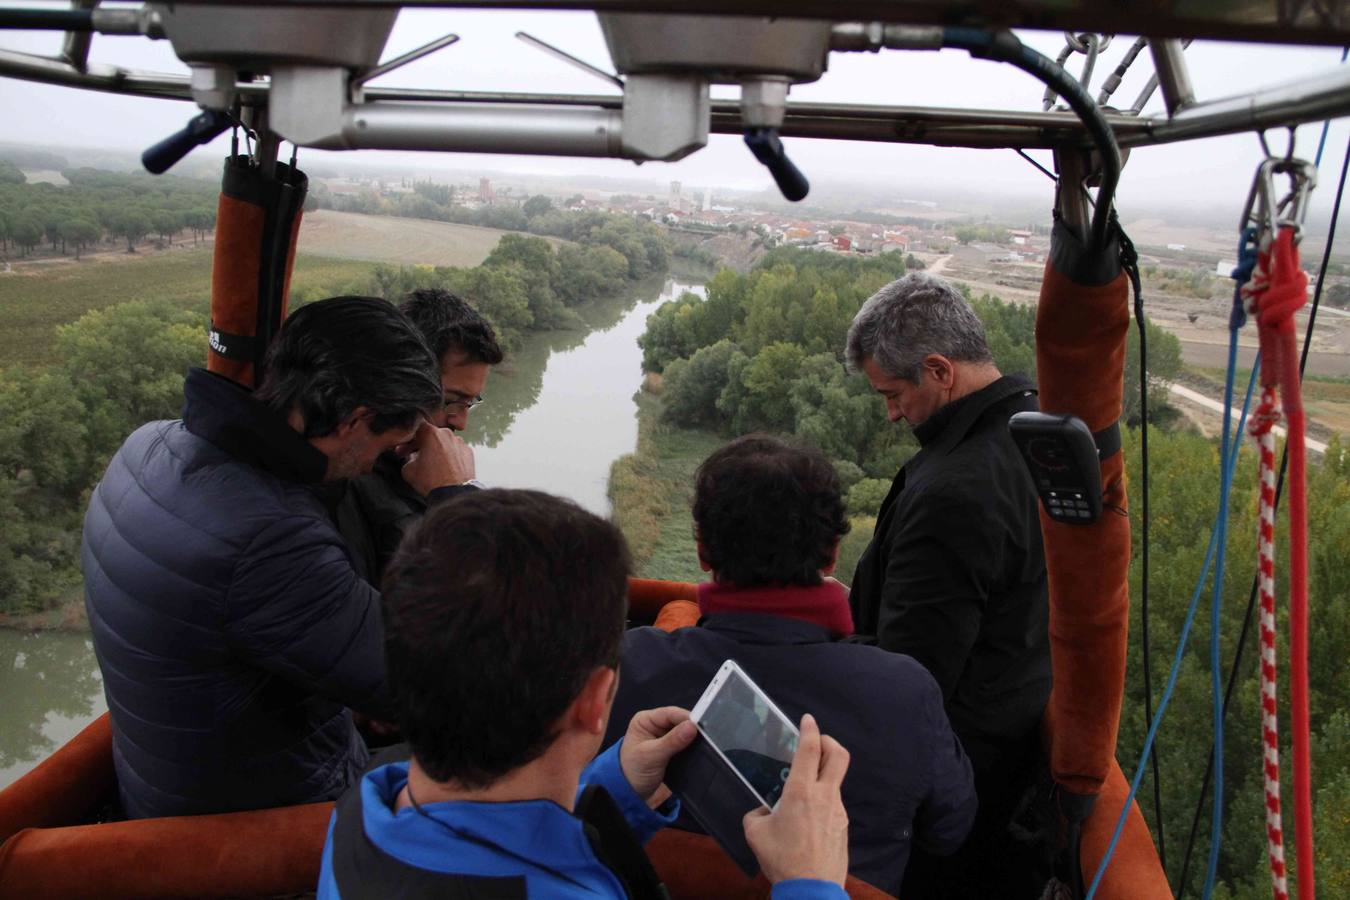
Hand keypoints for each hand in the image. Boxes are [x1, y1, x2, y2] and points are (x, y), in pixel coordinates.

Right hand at [401, 420, 474, 494]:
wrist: (454, 494)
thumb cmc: (432, 481)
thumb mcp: (408, 470)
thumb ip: (407, 458)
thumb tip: (411, 459)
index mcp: (431, 433)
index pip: (415, 429)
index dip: (408, 440)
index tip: (404, 450)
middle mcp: (447, 434)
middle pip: (431, 435)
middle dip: (422, 445)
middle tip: (416, 457)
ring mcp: (460, 443)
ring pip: (444, 442)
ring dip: (437, 450)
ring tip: (432, 464)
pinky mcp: (469, 452)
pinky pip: (456, 451)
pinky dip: (450, 457)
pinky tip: (445, 468)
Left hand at [618, 706, 697, 803]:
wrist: (631, 792)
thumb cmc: (632, 771)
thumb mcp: (651, 756)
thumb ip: (672, 741)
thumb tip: (691, 727)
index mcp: (645, 720)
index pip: (670, 713)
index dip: (686, 718)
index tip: (700, 727)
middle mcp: (656, 725)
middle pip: (680, 721)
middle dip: (691, 729)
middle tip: (706, 737)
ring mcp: (664, 736)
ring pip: (685, 732)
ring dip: (693, 738)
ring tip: (704, 744)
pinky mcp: (672, 748)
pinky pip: (686, 743)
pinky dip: (692, 746)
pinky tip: (698, 751)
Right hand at [742, 714, 849, 886]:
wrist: (811, 889)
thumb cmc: (783, 860)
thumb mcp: (755, 833)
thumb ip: (756, 814)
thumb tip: (763, 811)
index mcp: (801, 791)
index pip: (811, 748)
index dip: (810, 729)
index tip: (807, 720)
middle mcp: (824, 795)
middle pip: (839, 755)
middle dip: (829, 742)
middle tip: (817, 742)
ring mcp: (837, 811)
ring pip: (835, 781)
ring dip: (823, 775)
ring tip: (803, 790)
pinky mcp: (843, 826)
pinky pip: (833, 804)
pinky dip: (823, 800)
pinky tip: (807, 817)